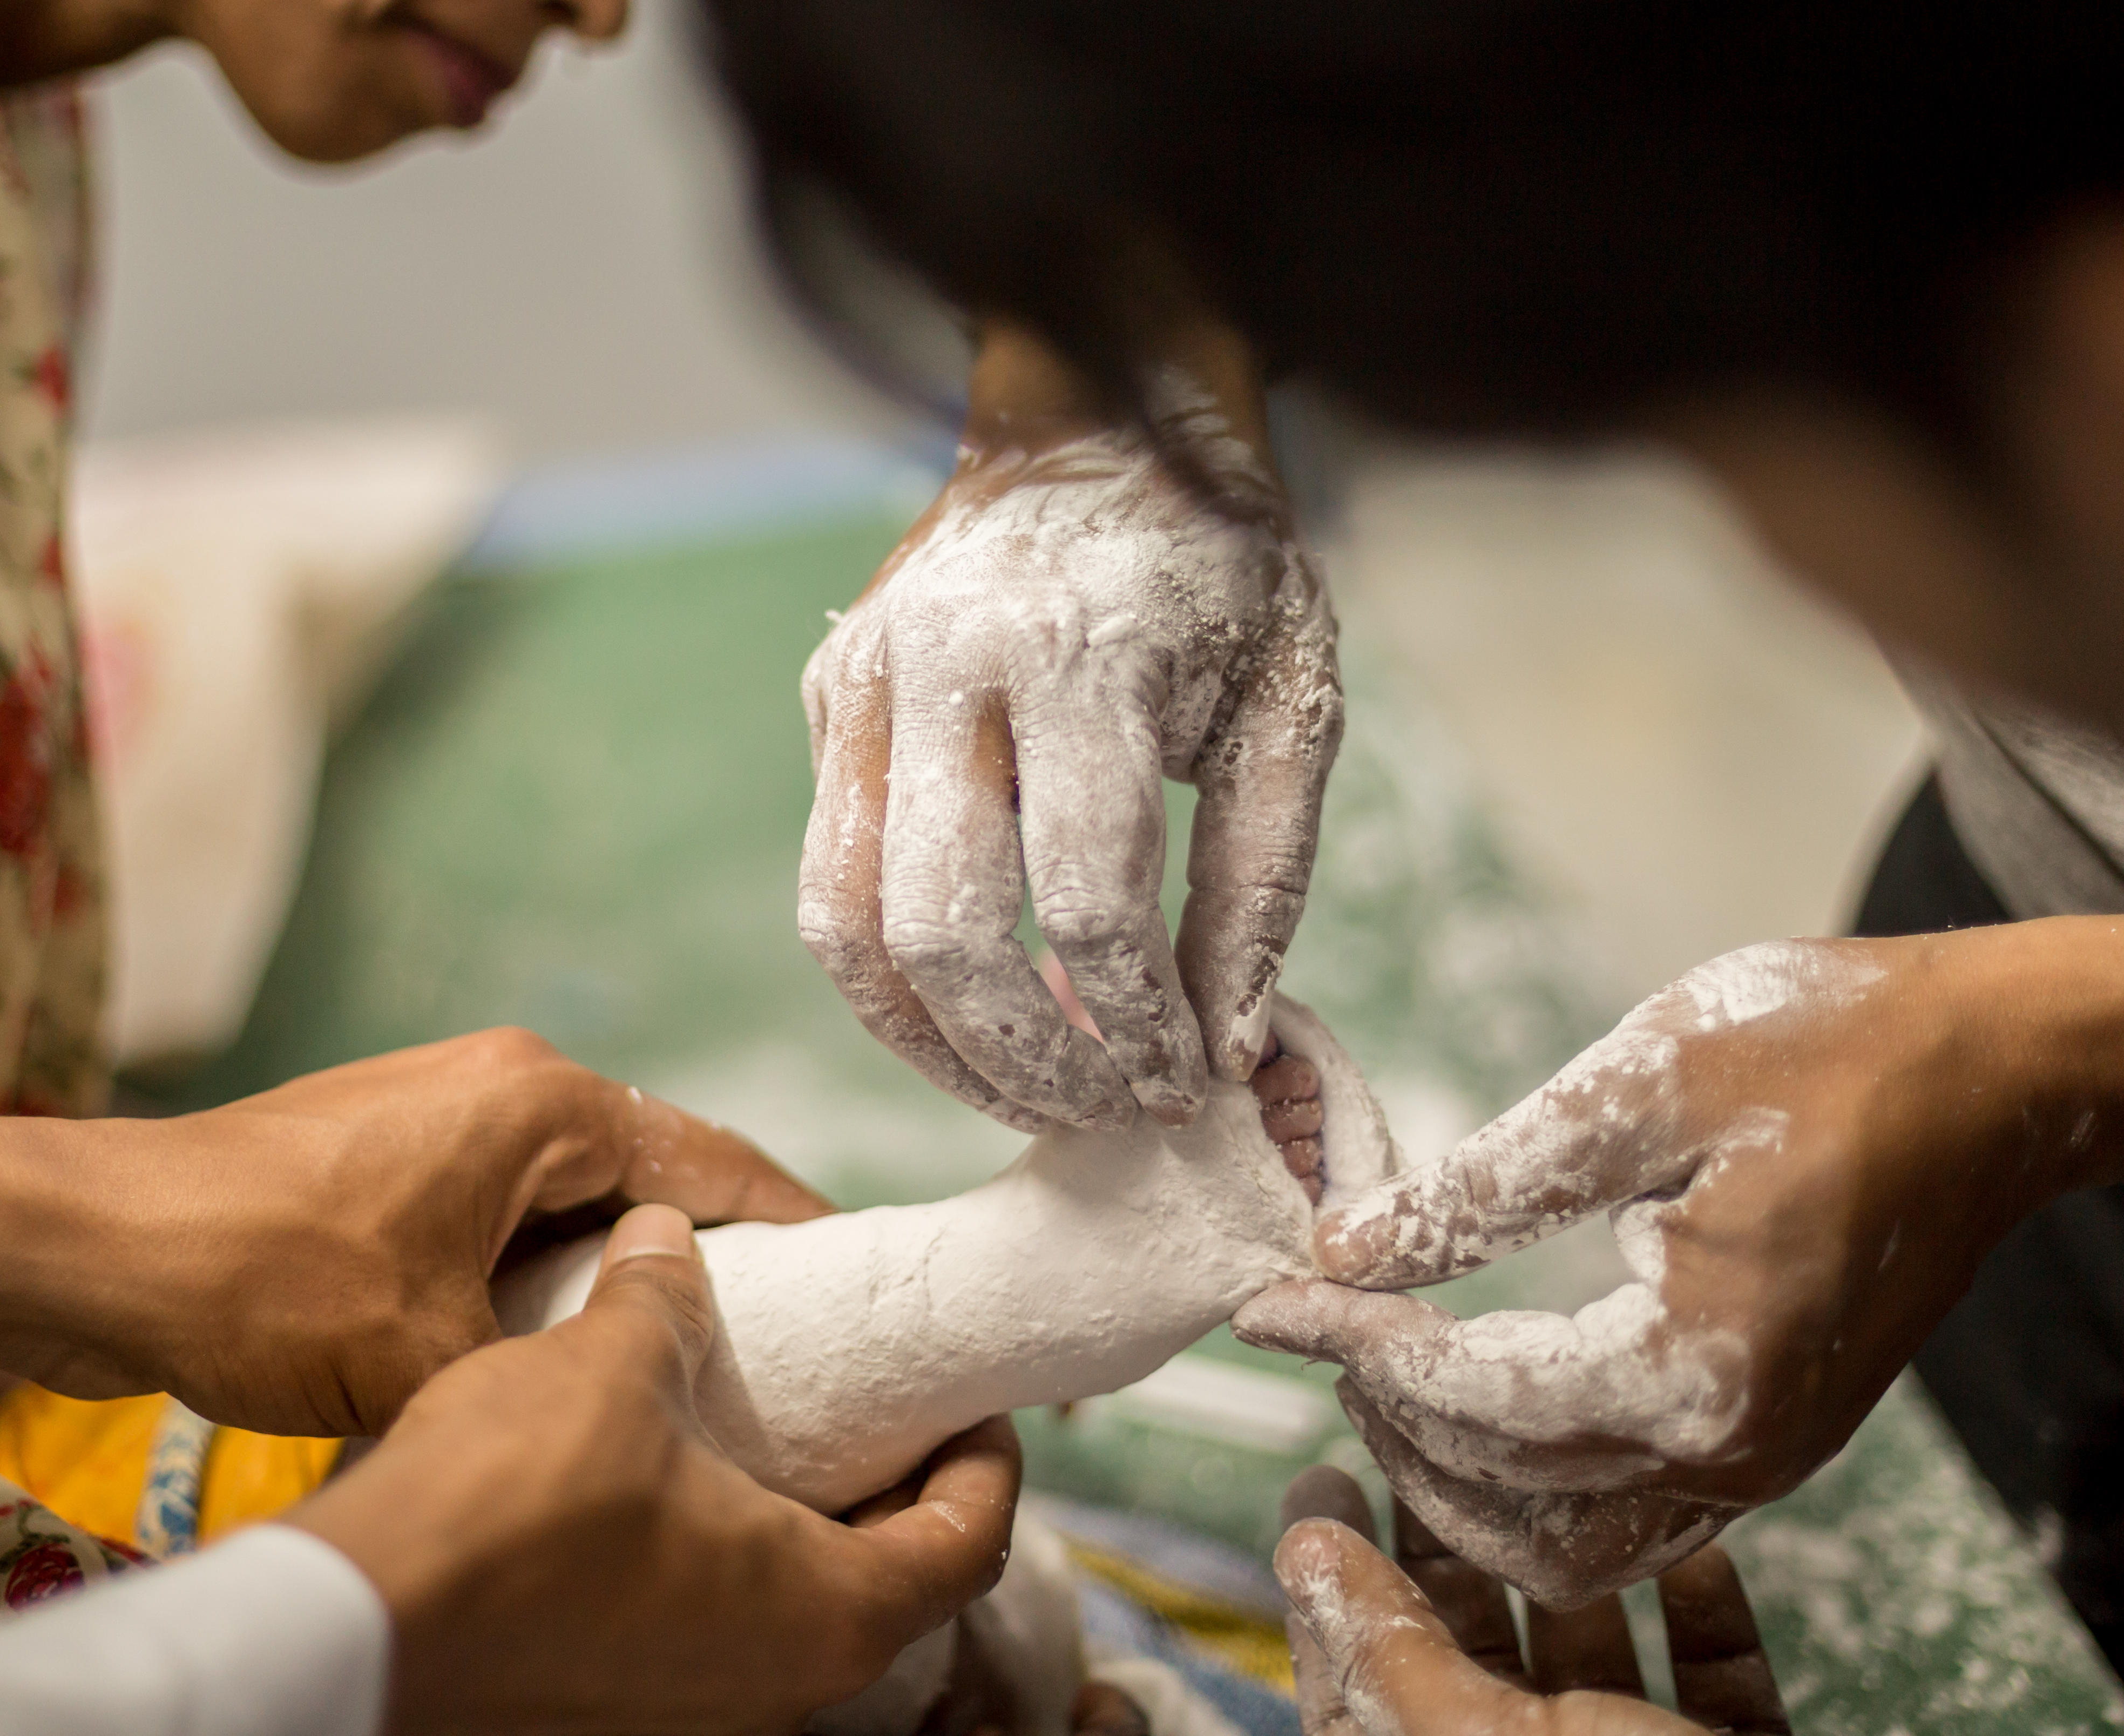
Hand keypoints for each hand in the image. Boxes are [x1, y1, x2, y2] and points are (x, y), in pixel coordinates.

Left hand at [0, 1029, 829, 1437]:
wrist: (94, 1247)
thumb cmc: (265, 1279)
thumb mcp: (434, 1355)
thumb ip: (554, 1368)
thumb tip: (622, 1404)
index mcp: (546, 1101)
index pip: (716, 1160)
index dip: (799, 1226)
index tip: (864, 1286)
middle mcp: (510, 1080)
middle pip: (657, 1169)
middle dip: (716, 1252)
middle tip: (786, 1343)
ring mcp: (448, 1106)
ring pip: (582, 1190)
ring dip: (626, 1262)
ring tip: (684, 1352)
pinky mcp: (399, 1146)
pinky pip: (516, 1200)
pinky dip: (554, 1260)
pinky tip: (567, 1335)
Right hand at [290, 1206, 1022, 1734]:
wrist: (357, 1632)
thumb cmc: (513, 1507)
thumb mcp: (614, 1366)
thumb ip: (664, 1300)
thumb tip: (671, 1235)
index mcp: (829, 1615)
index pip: (973, 1541)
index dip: (987, 1459)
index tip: (969, 1399)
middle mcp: (784, 1689)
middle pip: (895, 1585)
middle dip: (894, 1486)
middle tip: (875, 1400)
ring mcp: (700, 1719)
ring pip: (800, 1618)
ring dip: (801, 1526)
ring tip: (769, 1428)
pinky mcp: (621, 1717)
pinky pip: (716, 1640)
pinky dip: (725, 1565)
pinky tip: (673, 1490)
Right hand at [801, 319, 1340, 1132]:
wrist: (1101, 415)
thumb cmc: (1219, 569)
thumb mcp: (1293, 706)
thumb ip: (1262, 883)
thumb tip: (1222, 1044)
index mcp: (1083, 656)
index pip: (1088, 901)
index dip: (1137, 1026)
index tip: (1181, 1086)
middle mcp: (946, 665)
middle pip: (946, 931)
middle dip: (1028, 1058)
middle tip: (1102, 1111)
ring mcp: (864, 680)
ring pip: (850, 925)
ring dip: (934, 1044)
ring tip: (1025, 1089)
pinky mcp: (830, 695)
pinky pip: (830, 880)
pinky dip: (893, 978)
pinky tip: (972, 1013)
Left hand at [1237, 934, 2083, 1604]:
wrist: (2002, 1073)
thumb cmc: (1830, 1048)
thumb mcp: (1639, 1086)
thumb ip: (1483, 1187)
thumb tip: (1345, 1243)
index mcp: (1696, 1366)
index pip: (1474, 1399)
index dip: (1358, 1345)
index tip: (1275, 1296)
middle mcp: (1734, 1447)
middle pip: (1504, 1494)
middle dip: (1389, 1414)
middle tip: (1315, 1321)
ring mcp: (1764, 1458)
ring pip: (1564, 1540)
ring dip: (1455, 1472)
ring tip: (1379, 1363)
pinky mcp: (1775, 1438)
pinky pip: (1628, 1515)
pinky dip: (1531, 1480)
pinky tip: (1477, 1391)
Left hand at [1276, 1466, 1788, 1734]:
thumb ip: (1393, 1658)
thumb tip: (1306, 1555)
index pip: (1350, 1683)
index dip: (1328, 1584)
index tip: (1320, 1483)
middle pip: (1465, 1658)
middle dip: (1446, 1550)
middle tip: (1427, 1443)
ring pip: (1590, 1666)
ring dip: (1579, 1572)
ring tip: (1556, 1478)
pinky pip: (1713, 1691)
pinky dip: (1704, 1616)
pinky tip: (1696, 1548)